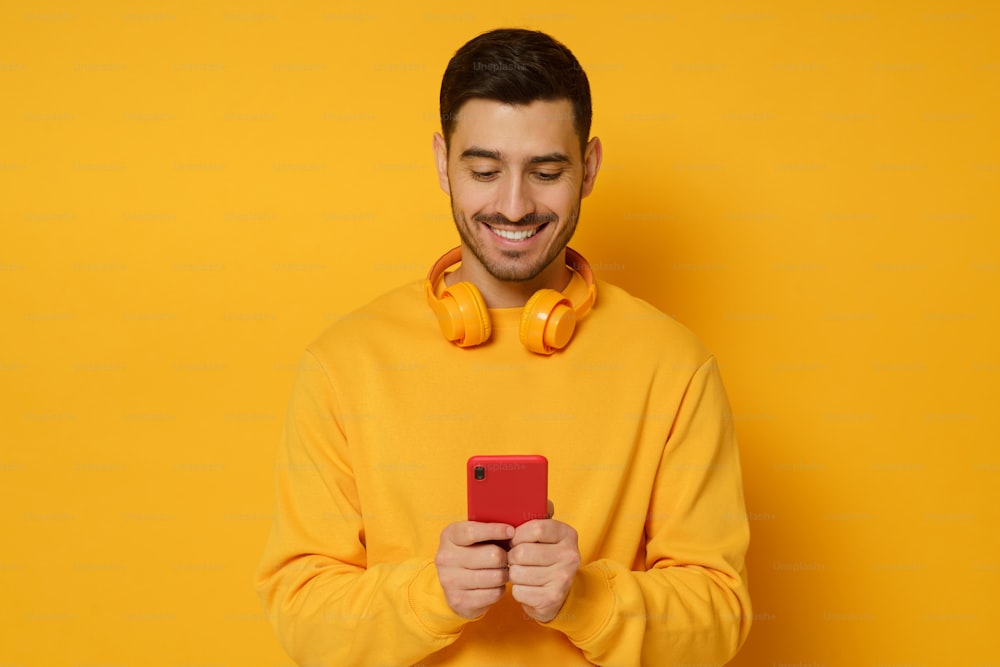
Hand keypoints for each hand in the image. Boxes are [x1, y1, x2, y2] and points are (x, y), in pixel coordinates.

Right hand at [435, 521, 513, 618]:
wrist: (453, 583)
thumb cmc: (472, 552)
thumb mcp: (475, 536)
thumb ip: (490, 529)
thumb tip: (512, 530)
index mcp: (449, 536)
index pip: (473, 531)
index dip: (495, 530)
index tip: (511, 531)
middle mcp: (445, 558)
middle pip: (493, 555)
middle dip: (505, 556)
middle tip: (506, 558)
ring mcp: (450, 581)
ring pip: (496, 576)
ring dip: (504, 574)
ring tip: (500, 571)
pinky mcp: (459, 601)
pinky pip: (494, 594)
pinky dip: (500, 589)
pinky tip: (494, 585)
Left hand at [507, 501, 579, 622]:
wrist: (556, 594)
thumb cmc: (543, 557)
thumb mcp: (545, 534)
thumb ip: (538, 514)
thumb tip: (535, 496)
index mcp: (567, 534)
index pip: (535, 528)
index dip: (517, 535)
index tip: (514, 539)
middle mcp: (570, 555)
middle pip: (522, 552)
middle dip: (512, 557)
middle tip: (517, 559)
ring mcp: (563, 578)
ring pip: (517, 573)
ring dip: (514, 574)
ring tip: (523, 573)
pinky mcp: (553, 598)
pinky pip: (519, 591)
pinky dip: (518, 590)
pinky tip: (527, 587)